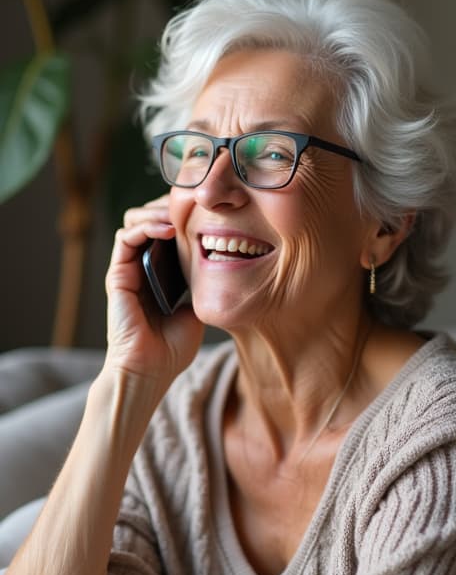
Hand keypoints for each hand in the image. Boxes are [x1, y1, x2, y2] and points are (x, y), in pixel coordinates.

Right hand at [104, 195, 202, 383]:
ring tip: (180, 213)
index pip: (165, 232)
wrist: (150, 372)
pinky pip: (126, 237)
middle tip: (192, 202)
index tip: (205, 209)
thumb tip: (219, 270)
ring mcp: (127, 270)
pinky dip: (146, 227)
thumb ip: (200, 289)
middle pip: (148, 220)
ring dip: (156, 212)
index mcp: (158, 275)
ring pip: (133, 222)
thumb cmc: (171, 351)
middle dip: (168, 206)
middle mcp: (140, 268)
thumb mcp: (195, 312)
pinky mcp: (117, 275)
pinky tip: (169, 229)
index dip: (181, 215)